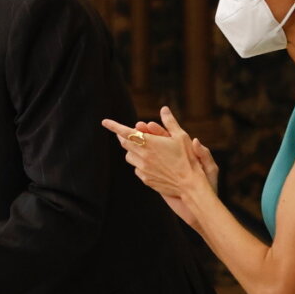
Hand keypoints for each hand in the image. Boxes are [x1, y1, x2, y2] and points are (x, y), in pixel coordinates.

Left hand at [102, 107, 211, 225]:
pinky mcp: (145, 178)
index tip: (104, 122)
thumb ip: (170, 122)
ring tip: (140, 148)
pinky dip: (139, 163)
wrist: (190, 184)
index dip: (113, 126)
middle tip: (127, 133)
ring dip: (132, 150)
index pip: (126, 132)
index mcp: (149, 143)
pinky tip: (149, 162)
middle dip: (124, 137)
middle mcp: (143, 155)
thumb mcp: (181, 137)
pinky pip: (136, 168)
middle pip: (125, 143)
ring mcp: (143, 168)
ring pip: (129, 156)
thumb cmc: (188, 158)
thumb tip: (164, 109)